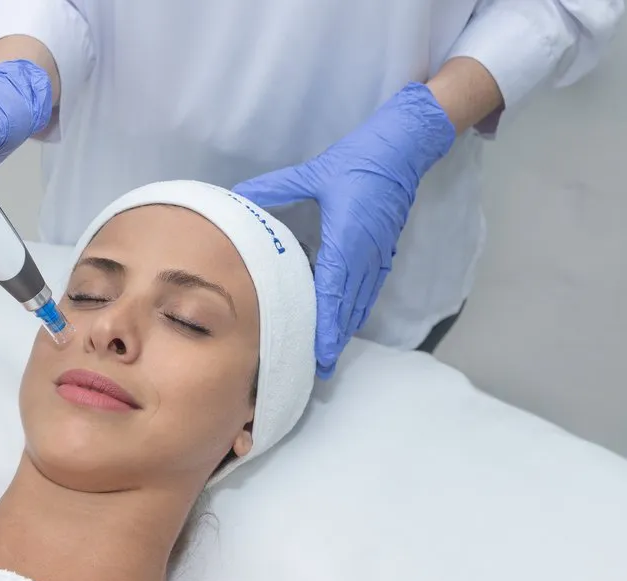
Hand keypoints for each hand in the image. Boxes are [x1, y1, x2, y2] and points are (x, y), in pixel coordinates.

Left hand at [233, 82, 455, 378]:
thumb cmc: (358, 160)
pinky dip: (356, 308)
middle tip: (319, 368)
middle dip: (334, 339)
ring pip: (360, 301)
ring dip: (345, 327)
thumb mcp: (312, 173)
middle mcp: (365, 254)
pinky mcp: (384, 251)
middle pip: (348, 307)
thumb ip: (275, 188)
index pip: (334, 292)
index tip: (321, 353)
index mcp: (347, 239)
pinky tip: (345, 320)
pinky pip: (369, 288)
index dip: (327, 326)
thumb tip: (240, 197)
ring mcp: (378, 254)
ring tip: (328, 354)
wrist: (403, 148)